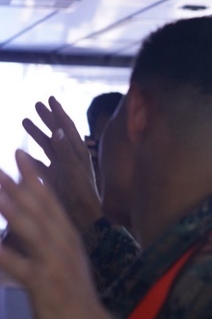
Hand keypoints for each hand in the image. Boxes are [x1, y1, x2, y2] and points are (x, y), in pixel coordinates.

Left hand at [0, 150, 118, 318]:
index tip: (21, 156)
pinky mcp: (46, 287)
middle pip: (41, 210)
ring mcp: (56, 266)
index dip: (35, 179)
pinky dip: (4, 254)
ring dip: (13, 210)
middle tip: (4, 164)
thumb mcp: (65, 265)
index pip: (51, 203)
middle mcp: (64, 248)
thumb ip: (50, 242)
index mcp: (69, 241)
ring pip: (32, 232)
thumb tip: (32, 221)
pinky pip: (20, 267)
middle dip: (20, 186)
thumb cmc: (74, 300)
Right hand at [22, 96, 102, 232]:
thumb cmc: (82, 196)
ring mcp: (60, 168)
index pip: (67, 127)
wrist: (83, 220)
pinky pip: (39, 165)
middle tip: (37, 104)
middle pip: (57, 133)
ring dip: (37, 133)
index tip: (50, 98)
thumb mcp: (73, 171)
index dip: (58, 113)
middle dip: (47, 118)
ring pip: (46, 146)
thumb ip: (66, 151)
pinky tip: (20, 152)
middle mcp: (70, 158)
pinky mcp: (52, 180)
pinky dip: (30, 157)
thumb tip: (58, 130)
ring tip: (25, 120)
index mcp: (78, 153)